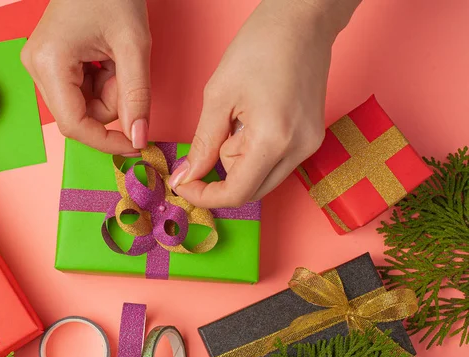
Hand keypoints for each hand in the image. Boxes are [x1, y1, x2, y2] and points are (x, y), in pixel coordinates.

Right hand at [21, 0, 151, 154]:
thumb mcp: (134, 46)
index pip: (74, 125)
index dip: (106, 141)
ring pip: (82, 105)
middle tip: (125, 70)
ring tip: (116, 57)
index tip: (135, 144)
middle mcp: (36, 67)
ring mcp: (41, 65)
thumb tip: (138, 137)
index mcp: (49, 63)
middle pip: (79, 115)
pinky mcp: (50, 63)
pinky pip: (80, 91)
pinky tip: (106, 57)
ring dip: (108, 91)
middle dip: (110, 102)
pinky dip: (101, 82)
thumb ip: (136, 96)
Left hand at [169, 0, 360, 207]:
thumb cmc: (260, 46)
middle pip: (251, 189)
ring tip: (241, 116)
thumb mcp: (218, 95)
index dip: (205, 196)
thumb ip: (202, 143)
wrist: (302, 21)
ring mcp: (309, 145)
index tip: (185, 184)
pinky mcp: (311, 137)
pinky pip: (276, 161)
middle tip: (218, 130)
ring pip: (263, 176)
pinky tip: (254, 119)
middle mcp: (299, 150)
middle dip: (224, 171)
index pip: (237, 193)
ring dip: (241, 158)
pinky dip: (257, 150)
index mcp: (274, 140)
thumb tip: (187, 177)